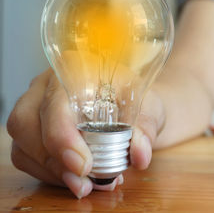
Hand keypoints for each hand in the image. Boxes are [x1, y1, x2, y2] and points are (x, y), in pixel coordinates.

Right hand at [7, 68, 163, 197]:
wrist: (136, 107)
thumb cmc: (139, 100)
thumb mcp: (150, 107)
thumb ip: (146, 128)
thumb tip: (140, 154)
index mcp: (75, 69)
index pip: (55, 99)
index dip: (63, 136)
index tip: (84, 165)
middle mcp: (47, 85)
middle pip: (26, 122)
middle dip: (54, 160)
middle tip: (83, 181)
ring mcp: (36, 107)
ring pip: (22, 142)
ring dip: (52, 171)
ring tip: (85, 184)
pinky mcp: (33, 130)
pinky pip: (25, 156)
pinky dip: (49, 174)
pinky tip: (75, 178)